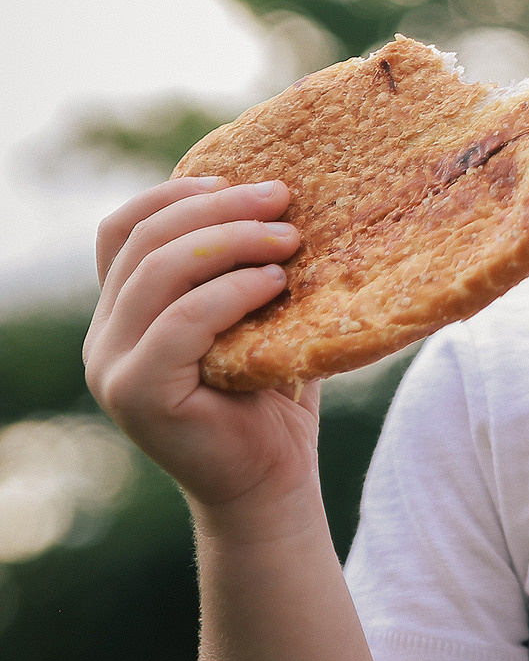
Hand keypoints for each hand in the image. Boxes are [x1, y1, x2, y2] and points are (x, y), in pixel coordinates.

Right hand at [84, 176, 319, 526]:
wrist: (272, 483)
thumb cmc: (274, 396)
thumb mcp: (257, 317)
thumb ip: (245, 267)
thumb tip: (283, 191)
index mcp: (124, 311)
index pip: (124, 228)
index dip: (175, 193)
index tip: (241, 177)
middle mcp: (106, 336)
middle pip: (145, 241)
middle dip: (218, 207)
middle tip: (284, 199)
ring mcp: (114, 367)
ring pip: (158, 272)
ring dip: (231, 241)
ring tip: (291, 239)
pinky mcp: (138, 394)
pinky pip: (180, 322)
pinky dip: (232, 292)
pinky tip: (277, 283)